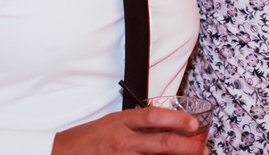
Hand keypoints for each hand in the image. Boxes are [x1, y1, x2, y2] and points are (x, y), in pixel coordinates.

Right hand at [51, 106, 207, 154]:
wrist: (65, 152)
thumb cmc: (92, 137)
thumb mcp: (116, 121)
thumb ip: (140, 124)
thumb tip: (170, 126)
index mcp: (122, 121)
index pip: (155, 117)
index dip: (177, 120)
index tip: (194, 125)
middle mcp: (123, 141)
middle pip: (162, 143)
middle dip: (187, 148)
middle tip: (203, 150)